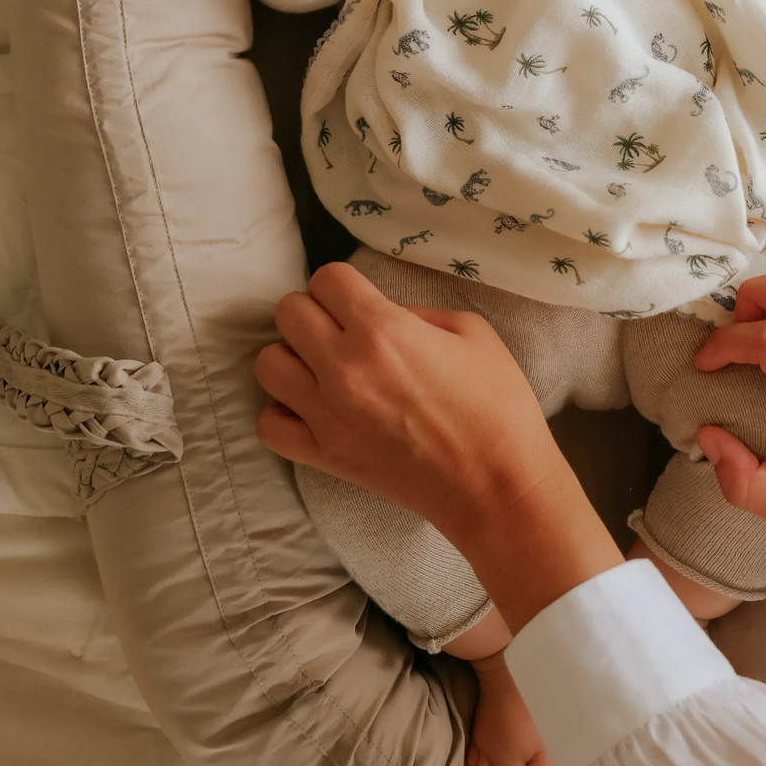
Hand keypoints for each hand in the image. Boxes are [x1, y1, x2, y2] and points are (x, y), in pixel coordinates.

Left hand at [256, 262, 564, 537]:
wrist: (496, 487)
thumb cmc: (496, 406)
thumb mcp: (471, 331)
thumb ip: (417, 311)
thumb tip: (381, 312)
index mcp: (383, 329)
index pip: (326, 278)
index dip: (343, 284)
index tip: (358, 299)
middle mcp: (344, 367)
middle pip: (288, 312)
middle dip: (314, 311)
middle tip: (341, 329)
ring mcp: (328, 415)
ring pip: (268, 364)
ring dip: (292, 357)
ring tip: (322, 367)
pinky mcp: (324, 456)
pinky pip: (269, 425)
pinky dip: (283, 413)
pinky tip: (312, 409)